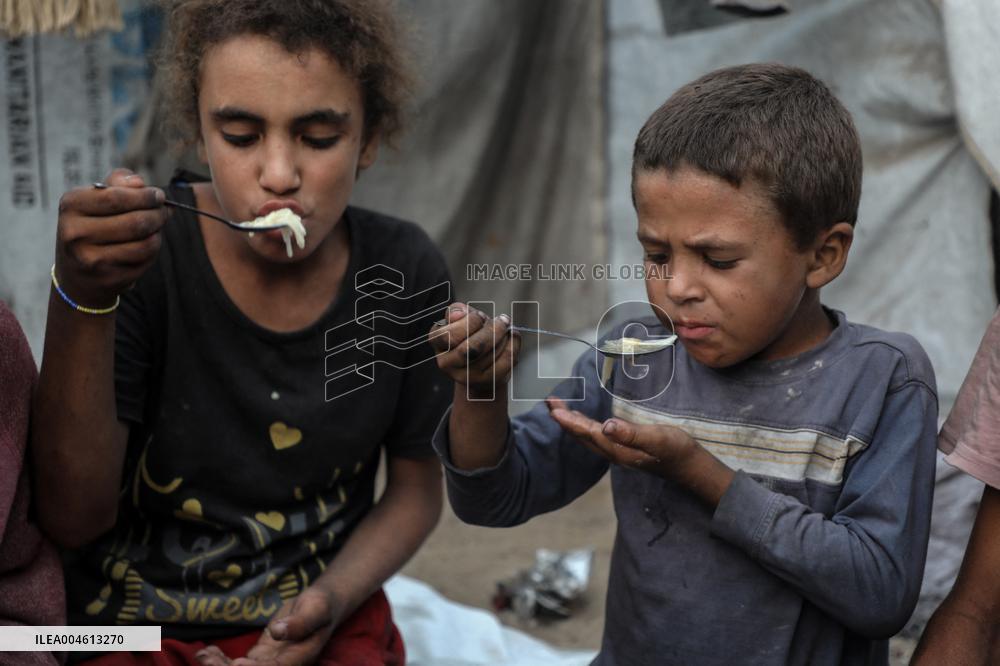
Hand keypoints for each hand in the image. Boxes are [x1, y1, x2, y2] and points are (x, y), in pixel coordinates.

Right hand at [55, 168, 166, 307]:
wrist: (78, 274)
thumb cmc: (93, 226)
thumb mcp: (96, 199)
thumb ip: (118, 184)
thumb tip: (139, 182)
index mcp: (71, 206)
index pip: (117, 197)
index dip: (145, 196)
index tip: (159, 195)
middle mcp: (75, 233)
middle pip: (136, 221)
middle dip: (157, 215)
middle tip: (164, 212)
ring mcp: (90, 260)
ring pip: (145, 244)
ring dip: (158, 234)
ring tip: (156, 228)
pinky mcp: (107, 279)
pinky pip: (144, 261)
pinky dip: (152, 251)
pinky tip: (146, 246)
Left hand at [195, 587, 341, 665]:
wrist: (320, 607)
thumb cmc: (320, 606)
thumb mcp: (315, 609)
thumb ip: (300, 623)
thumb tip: (278, 632)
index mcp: (299, 659)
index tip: (235, 664)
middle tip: (206, 658)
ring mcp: (271, 664)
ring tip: (203, 654)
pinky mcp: (261, 658)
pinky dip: (221, 660)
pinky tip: (207, 651)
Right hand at [428, 302, 520, 396]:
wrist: (479, 362)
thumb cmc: (470, 334)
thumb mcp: (461, 318)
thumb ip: (458, 310)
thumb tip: (460, 314)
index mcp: (437, 342)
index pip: (450, 334)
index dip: (470, 322)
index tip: (480, 316)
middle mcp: (446, 363)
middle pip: (471, 349)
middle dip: (492, 330)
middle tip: (502, 321)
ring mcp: (465, 377)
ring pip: (490, 354)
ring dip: (504, 337)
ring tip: (506, 330)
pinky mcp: (485, 382)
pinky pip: (505, 362)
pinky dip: (513, 346)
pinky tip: (513, 339)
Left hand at [546, 397, 734, 504]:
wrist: (690, 467)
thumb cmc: (676, 451)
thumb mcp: (657, 439)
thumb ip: (631, 434)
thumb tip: (606, 425)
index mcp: (617, 449)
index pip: (587, 433)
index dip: (569, 421)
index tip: (553, 409)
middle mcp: (613, 452)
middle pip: (582, 435)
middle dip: (565, 419)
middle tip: (550, 402)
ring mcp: (618, 452)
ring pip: (588, 436)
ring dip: (573, 422)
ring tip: (560, 409)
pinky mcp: (625, 449)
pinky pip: (597, 437)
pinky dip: (586, 426)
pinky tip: (585, 421)